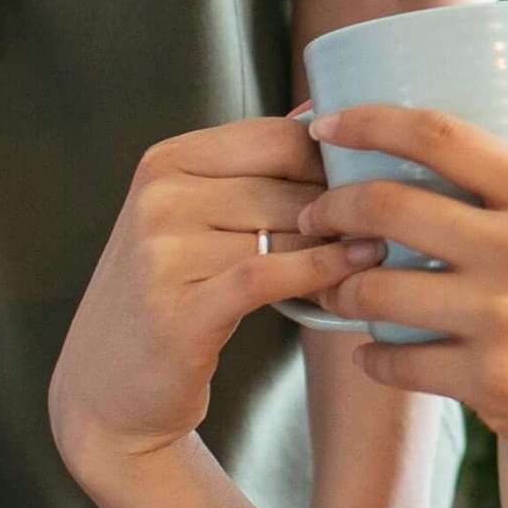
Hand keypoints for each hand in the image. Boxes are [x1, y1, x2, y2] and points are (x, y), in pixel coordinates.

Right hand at [50, 119, 386, 481]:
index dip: (336, 158)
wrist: (107, 389)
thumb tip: (322, 118)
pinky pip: (269, 275)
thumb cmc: (170, 297)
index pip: (275, 137)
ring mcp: (162, 251)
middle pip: (286, 184)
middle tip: (399, 224)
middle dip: (346, 206)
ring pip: (285, 229)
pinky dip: (321, 273)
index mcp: (166, 161)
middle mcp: (158, 197)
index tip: (379, 182)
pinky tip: (357, 275)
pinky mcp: (179, 308)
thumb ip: (248, 176)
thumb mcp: (192, 221)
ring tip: (389, 251)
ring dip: (342, 242)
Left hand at [298, 67, 507, 507]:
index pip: (440, 136)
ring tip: (336, 286)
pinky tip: (374, 352)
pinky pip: (396, 360)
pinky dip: (372, 358)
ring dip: (339, 286)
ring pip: (376, 288)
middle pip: (388, 206)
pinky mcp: (489, 382)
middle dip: (331, 207)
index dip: (368, 122)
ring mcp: (504, 318)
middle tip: (315, 215)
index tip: (326, 126)